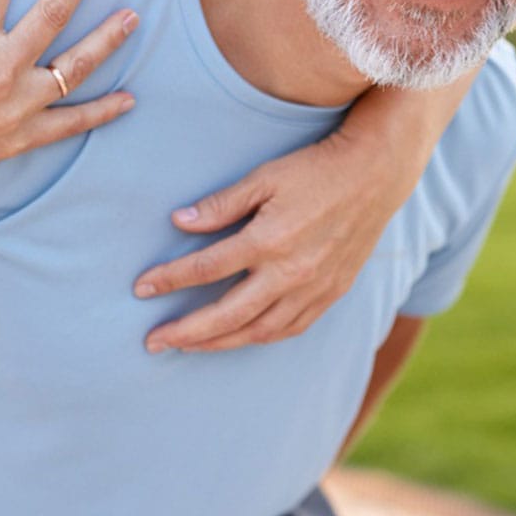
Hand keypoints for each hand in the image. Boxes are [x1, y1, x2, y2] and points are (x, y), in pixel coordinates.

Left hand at [133, 78, 473, 351]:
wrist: (375, 176)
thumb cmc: (314, 170)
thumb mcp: (263, 177)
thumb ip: (220, 204)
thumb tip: (178, 222)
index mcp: (268, 241)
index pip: (206, 268)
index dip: (169, 279)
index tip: (140, 287)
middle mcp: (290, 273)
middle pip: (227, 314)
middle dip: (185, 331)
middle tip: (152, 341)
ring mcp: (313, 289)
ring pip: (258, 331)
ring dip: (219, 343)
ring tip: (188, 346)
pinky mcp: (331, 294)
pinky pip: (289, 329)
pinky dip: (259, 337)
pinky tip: (239, 338)